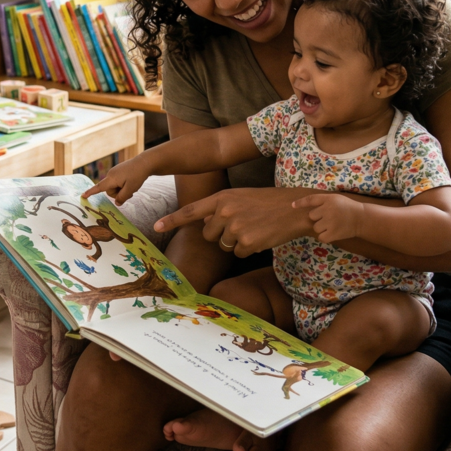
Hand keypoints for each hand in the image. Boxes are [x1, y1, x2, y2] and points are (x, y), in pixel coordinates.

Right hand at [81, 156, 150, 204]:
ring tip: (132, 185)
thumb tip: (117, 203)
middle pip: (110, 190)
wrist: (145, 162)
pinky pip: (118, 182)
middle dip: (118, 193)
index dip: (90, 193)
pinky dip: (123, 185)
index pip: (99, 187)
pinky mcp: (119, 171)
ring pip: (115, 187)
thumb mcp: (131, 189)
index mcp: (111, 179)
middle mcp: (111, 174)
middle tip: (130, 190)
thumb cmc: (137, 175)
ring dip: (122, 189)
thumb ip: (122, 198)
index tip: (82, 196)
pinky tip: (132, 181)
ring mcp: (114, 172)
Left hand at [155, 188, 318, 256]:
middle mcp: (225, 211)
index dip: (173, 220)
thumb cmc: (267, 203)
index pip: (191, 210)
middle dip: (220, 234)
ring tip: (254, 228)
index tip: (156, 227)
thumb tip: (205, 222)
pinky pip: (238, 253)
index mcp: (222, 198)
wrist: (294, 209)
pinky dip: (248, 249)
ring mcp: (235, 227)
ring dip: (236, 242)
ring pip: (223, 245)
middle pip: (208, 235)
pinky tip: (261, 236)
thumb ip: (221, 208)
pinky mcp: (247, 242)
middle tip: (242, 224)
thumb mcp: (240, 198)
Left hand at [292, 194, 362, 243]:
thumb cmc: (348, 207)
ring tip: (332, 225)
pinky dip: (325, 236)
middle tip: (329, 218)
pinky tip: (333, 232)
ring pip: (315, 227)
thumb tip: (306, 206)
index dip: (300, 203)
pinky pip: (321, 237)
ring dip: (321, 228)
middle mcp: (328, 209)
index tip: (293, 205)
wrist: (362, 218)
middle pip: (311, 216)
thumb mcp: (336, 199)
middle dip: (318, 218)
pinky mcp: (333, 233)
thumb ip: (323, 201)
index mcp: (329, 199)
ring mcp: (330, 221)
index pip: (310, 200)